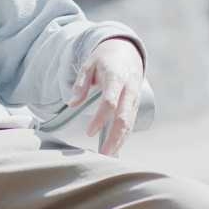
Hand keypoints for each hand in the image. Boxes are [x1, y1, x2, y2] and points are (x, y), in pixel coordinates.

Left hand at [68, 38, 144, 156]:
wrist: (127, 51)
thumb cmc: (104, 59)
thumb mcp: (89, 64)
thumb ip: (81, 83)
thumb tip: (72, 104)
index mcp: (116, 77)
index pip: (110, 101)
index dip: (100, 118)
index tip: (89, 132)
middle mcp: (129, 89)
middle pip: (124, 117)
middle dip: (115, 136)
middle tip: (103, 154)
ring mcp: (135, 98)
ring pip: (130, 123)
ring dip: (121, 141)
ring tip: (109, 157)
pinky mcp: (136, 104)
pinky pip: (132, 123)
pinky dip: (125, 136)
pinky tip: (116, 149)